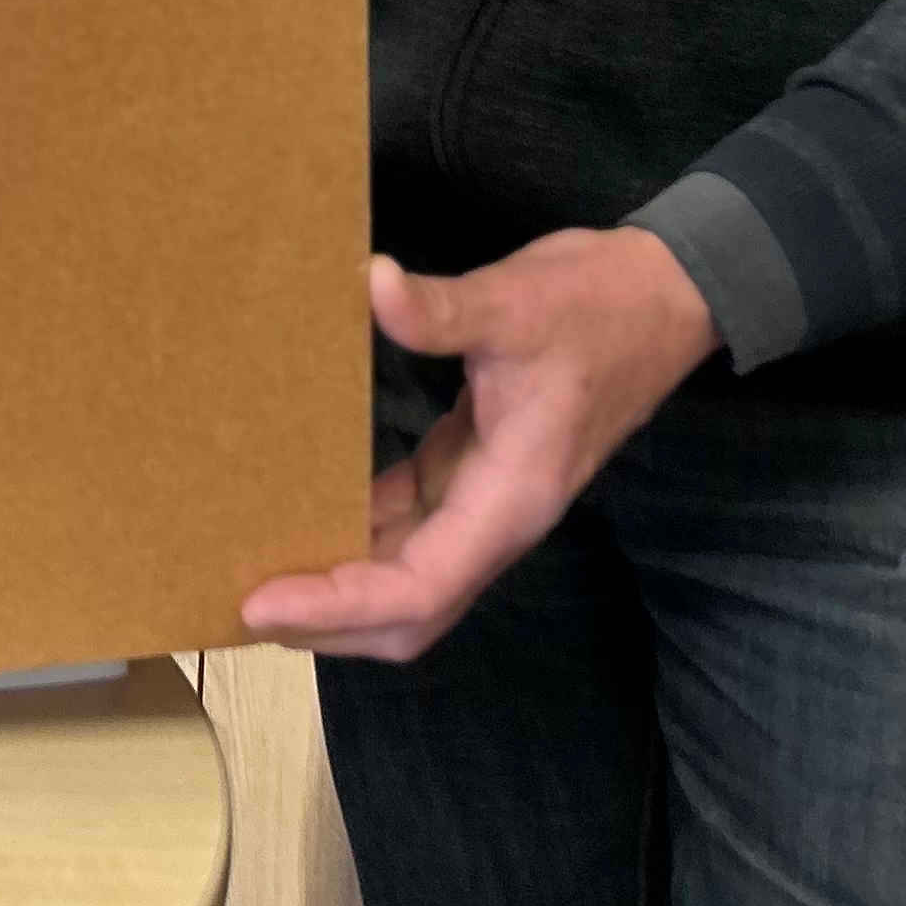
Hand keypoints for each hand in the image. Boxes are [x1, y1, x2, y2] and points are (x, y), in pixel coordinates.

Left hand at [244, 232, 721, 662]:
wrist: (666, 296)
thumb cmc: (598, 305)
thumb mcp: (517, 300)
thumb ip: (443, 309)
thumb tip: (374, 286)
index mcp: (511, 500)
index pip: (417, 589)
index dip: (339, 606)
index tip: (261, 602)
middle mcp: (498, 518)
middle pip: (409, 609)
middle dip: (330, 619)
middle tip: (240, 601)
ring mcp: (489, 497)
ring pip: (409, 573)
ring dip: (341, 584)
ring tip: (257, 568)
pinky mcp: (477, 467)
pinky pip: (411, 522)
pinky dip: (360, 531)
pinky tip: (305, 509)